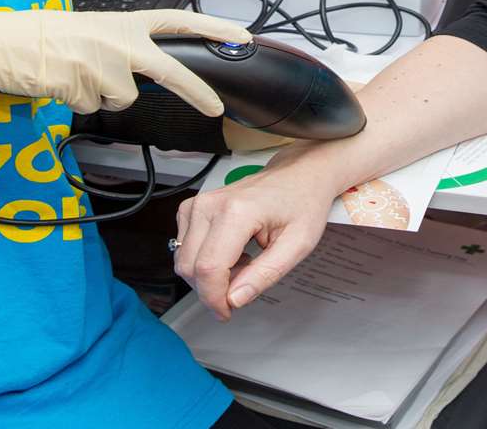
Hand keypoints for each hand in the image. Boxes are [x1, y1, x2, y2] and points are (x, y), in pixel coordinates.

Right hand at [0, 6, 250, 115]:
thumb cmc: (38, 38)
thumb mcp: (90, 32)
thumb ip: (122, 47)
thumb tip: (143, 76)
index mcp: (123, 21)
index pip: (178, 21)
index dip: (212, 29)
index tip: (241, 37)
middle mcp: (117, 39)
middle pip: (170, 70)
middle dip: (196, 91)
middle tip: (215, 108)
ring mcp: (99, 62)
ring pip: (123, 98)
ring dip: (101, 95)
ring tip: (72, 74)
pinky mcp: (80, 84)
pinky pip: (91, 107)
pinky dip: (76, 102)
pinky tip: (58, 82)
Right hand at [175, 150, 343, 319]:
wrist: (299, 174)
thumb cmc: (302, 203)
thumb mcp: (297, 245)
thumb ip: (264, 275)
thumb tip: (234, 299)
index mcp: (237, 212)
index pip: (209, 268)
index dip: (214, 298)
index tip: (227, 311)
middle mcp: (211, 204)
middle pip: (189, 266)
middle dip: (212, 289)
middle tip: (245, 285)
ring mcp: (199, 203)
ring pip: (183, 259)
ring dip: (208, 275)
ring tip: (243, 265)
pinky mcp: (193, 207)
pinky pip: (185, 247)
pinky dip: (204, 260)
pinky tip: (231, 254)